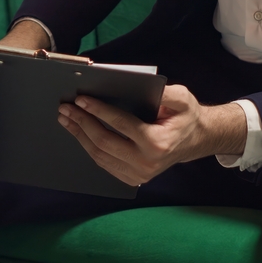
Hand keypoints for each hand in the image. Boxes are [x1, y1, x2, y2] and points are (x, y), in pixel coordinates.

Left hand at [56, 85, 245, 186]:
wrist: (196, 141)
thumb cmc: (186, 117)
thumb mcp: (182, 99)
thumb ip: (164, 92)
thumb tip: (136, 84)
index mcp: (157, 142)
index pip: (120, 124)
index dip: (98, 110)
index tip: (80, 99)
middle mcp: (147, 163)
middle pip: (104, 142)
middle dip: (81, 123)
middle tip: (65, 108)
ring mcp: (139, 174)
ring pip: (100, 156)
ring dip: (79, 136)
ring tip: (66, 119)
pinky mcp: (133, 178)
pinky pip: (105, 164)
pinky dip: (89, 147)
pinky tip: (80, 133)